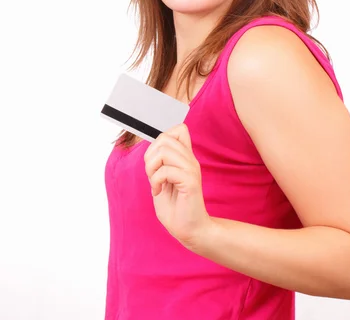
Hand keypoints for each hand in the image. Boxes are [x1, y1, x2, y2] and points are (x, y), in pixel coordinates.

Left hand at [143, 123, 211, 249]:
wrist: (189, 230)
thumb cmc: (175, 207)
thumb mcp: (163, 179)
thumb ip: (161, 162)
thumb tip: (153, 146)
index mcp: (185, 158)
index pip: (179, 129)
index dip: (161, 139)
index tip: (156, 161)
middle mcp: (190, 160)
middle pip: (165, 137)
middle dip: (150, 155)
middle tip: (152, 175)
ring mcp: (191, 169)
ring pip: (164, 151)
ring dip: (152, 168)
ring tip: (155, 183)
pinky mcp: (190, 182)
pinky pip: (166, 171)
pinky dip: (156, 181)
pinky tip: (158, 191)